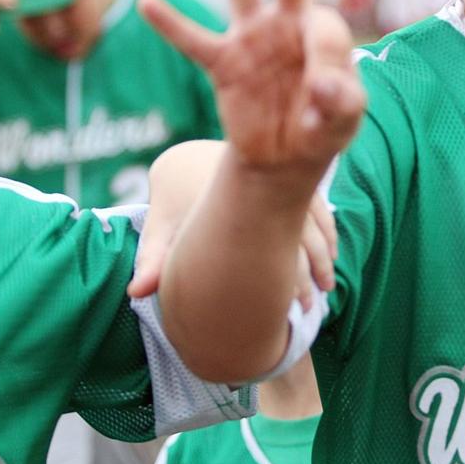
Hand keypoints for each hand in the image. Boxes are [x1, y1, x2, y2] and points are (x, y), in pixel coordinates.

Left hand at [129, 182, 338, 309]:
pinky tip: (329, 254)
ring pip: (315, 220)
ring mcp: (281, 179)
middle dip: (314, 271)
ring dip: (324, 254)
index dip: (291, 281)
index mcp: (235, 204)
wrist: (188, 156)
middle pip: (301, 235)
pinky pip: (318, 206)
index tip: (296, 308)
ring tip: (327, 283)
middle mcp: (264, 189)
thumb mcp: (161, 226)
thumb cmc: (173, 199)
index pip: (271, 247)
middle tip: (318, 301)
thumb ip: (151, 259)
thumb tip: (135, 294)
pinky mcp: (290, 175)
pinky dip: (327, 231)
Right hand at [139, 0, 365, 175]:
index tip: (323, 91)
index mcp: (320, 32)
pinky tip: (149, 4)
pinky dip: (172, 26)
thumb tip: (318, 81)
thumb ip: (341, 96)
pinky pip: (194, 41)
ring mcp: (251, 39)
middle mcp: (285, 24)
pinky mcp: (224, 64)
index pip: (325, 22)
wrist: (285, 159)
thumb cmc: (323, 128)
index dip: (324, 54)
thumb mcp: (346, 117)